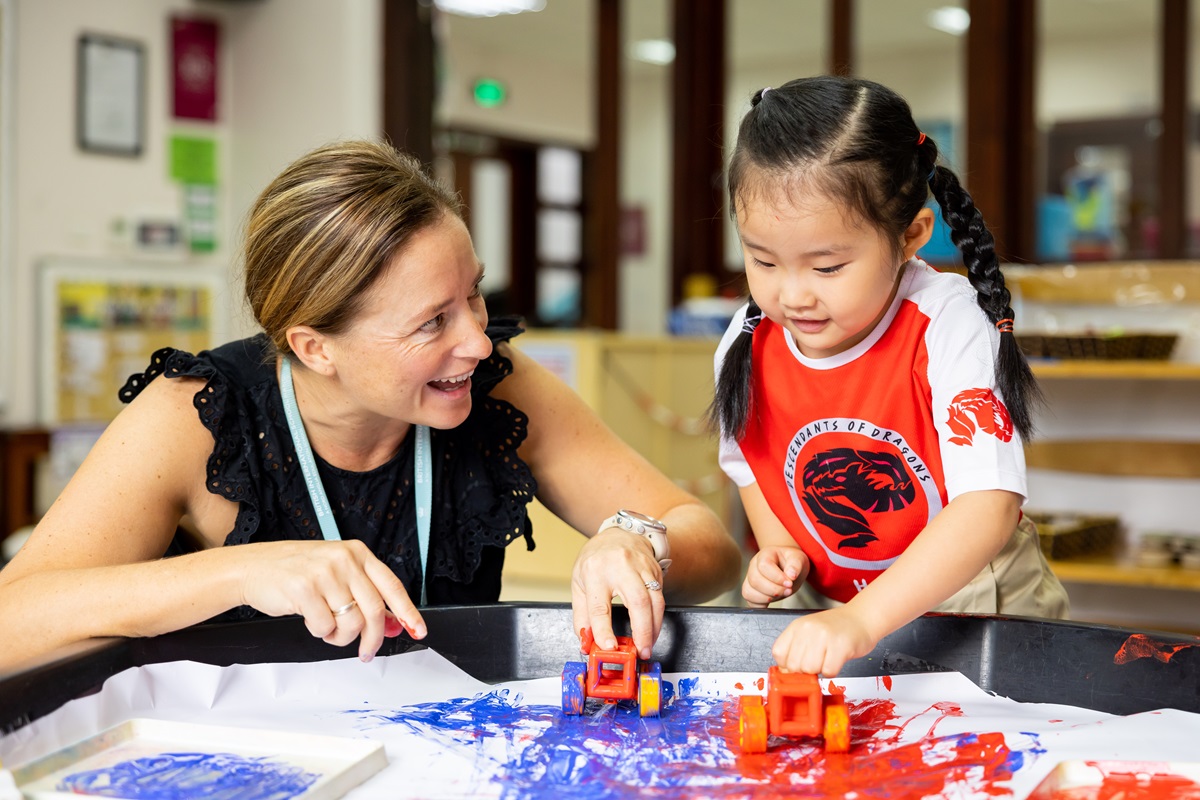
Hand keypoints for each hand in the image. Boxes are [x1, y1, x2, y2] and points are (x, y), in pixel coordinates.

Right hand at [239, 540, 426, 661]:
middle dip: (373, 639)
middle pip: (374, 610)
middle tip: (367, 651)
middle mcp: (344, 559)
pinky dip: (320, 632)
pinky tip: (312, 621)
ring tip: (328, 629)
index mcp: (357, 553)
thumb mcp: (336, 573)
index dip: (408, 611)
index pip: (391, 585)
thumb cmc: (295, 572)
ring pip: (351, 622)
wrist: (253, 568)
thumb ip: (364, 594)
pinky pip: (324, 627)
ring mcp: (324, 573)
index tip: (418, 630)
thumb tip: (393, 623)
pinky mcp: (304, 589)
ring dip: (341, 637)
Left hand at [571, 529, 664, 660]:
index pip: (600, 606)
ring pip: (655, 600)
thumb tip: (586, 642)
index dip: (604, 629)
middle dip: (642, 631)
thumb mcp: (579, 583)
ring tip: (648, 644)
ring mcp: (641, 566)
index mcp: (595, 571)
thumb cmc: (597, 559)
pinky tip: (652, 627)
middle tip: (641, 651)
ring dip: (654, 627)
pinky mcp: (655, 570)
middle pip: (637, 601)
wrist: (619, 533)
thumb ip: (582, 615)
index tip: (608, 646)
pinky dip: (658, 616)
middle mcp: (620, 567)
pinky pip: (660, 596)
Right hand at [742, 546, 808, 606]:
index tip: (790, 583)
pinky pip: (749, 600)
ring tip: (780, 595)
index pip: (764, 565)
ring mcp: (750, 578)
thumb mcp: (798, 558)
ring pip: (748, 591)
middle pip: (754, 580)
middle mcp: (754, 566)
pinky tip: (772, 600)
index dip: (777, 577)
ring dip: (766, 598)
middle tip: (788, 590)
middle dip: (773, 590)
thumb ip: (796, 564)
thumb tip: (791, 575)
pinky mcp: (751, 591)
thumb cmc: (791, 561)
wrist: (787, 566)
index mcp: (765, 555)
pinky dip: (760, 604)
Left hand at [772, 606, 876, 676]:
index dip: (788, 665)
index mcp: (797, 626)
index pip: (778, 654)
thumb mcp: (809, 632)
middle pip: (794, 666)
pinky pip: (829, 671)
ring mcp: (824, 636)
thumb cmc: (836, 628)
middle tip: (818, 660)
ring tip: (828, 657)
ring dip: (820, 670)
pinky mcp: (840, 646)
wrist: (862, 618)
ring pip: (810, 670)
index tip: (799, 664)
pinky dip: (833, 671)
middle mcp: (808, 629)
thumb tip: (785, 673)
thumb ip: (795, 649)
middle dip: (805, 670)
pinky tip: (837, 659)